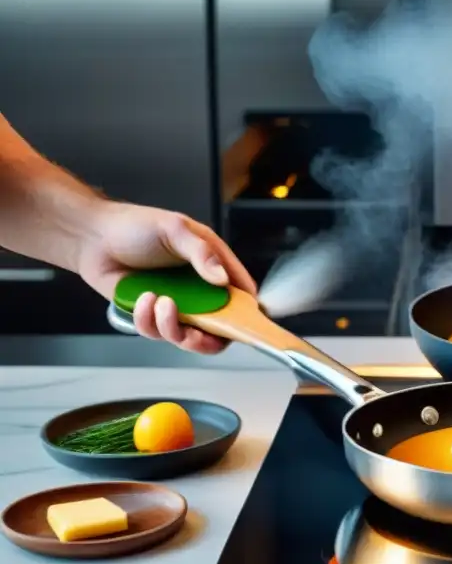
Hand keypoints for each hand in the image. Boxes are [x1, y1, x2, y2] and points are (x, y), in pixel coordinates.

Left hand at [77, 201, 256, 353]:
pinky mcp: (152, 315)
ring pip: (188, 337)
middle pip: (220, 329)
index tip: (247, 325)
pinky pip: (157, 332)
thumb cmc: (134, 225)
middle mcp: (199, 290)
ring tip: (158, 302)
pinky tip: (141, 297)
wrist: (91, 237)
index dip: (249, 313)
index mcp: (213, 266)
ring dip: (172, 326)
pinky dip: (148, 320)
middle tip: (194, 333)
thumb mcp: (175, 229)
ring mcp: (177, 305)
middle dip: (208, 338)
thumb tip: (223, 279)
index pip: (242, 295)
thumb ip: (203, 253)